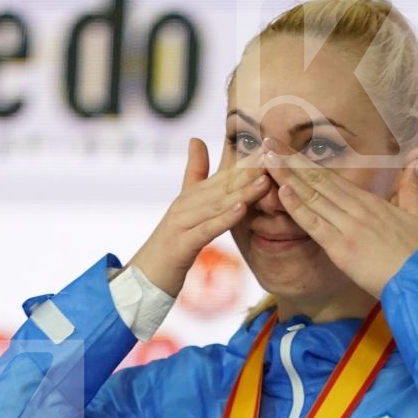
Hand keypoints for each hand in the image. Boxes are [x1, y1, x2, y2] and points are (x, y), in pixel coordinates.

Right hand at [127, 138, 269, 297]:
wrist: (144, 278)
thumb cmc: (171, 247)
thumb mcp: (185, 212)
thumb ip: (193, 176)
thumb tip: (196, 139)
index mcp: (189, 198)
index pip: (222, 176)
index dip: (245, 162)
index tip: (269, 148)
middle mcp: (184, 205)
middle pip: (222, 186)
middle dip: (249, 172)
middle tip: (273, 157)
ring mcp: (181, 223)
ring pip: (217, 205)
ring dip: (243, 192)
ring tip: (265, 180)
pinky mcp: (181, 244)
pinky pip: (207, 229)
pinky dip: (225, 218)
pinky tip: (242, 209)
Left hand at [264, 137, 417, 298]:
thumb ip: (410, 189)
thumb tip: (417, 162)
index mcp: (371, 202)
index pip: (332, 178)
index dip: (307, 163)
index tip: (288, 149)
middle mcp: (357, 209)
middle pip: (318, 180)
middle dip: (290, 160)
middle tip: (267, 141)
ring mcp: (348, 227)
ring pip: (312, 196)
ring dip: (287, 176)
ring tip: (266, 159)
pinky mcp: (342, 248)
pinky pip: (315, 224)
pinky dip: (297, 207)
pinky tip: (281, 191)